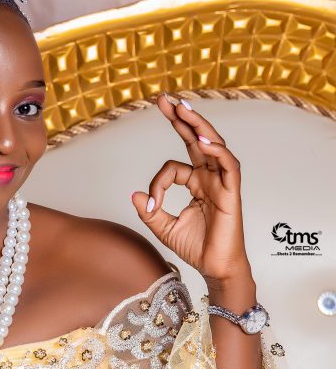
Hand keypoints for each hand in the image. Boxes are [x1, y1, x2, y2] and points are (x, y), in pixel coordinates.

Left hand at [130, 94, 252, 284]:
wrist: (214, 269)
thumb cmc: (197, 248)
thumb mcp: (163, 227)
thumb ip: (150, 210)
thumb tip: (135, 194)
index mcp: (196, 183)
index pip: (174, 166)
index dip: (158, 181)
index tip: (151, 203)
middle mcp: (210, 178)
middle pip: (197, 140)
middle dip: (181, 118)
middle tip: (165, 99)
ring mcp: (222, 183)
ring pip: (214, 145)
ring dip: (199, 125)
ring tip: (183, 108)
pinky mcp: (232, 193)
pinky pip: (228, 165)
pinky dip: (217, 152)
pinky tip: (203, 141)